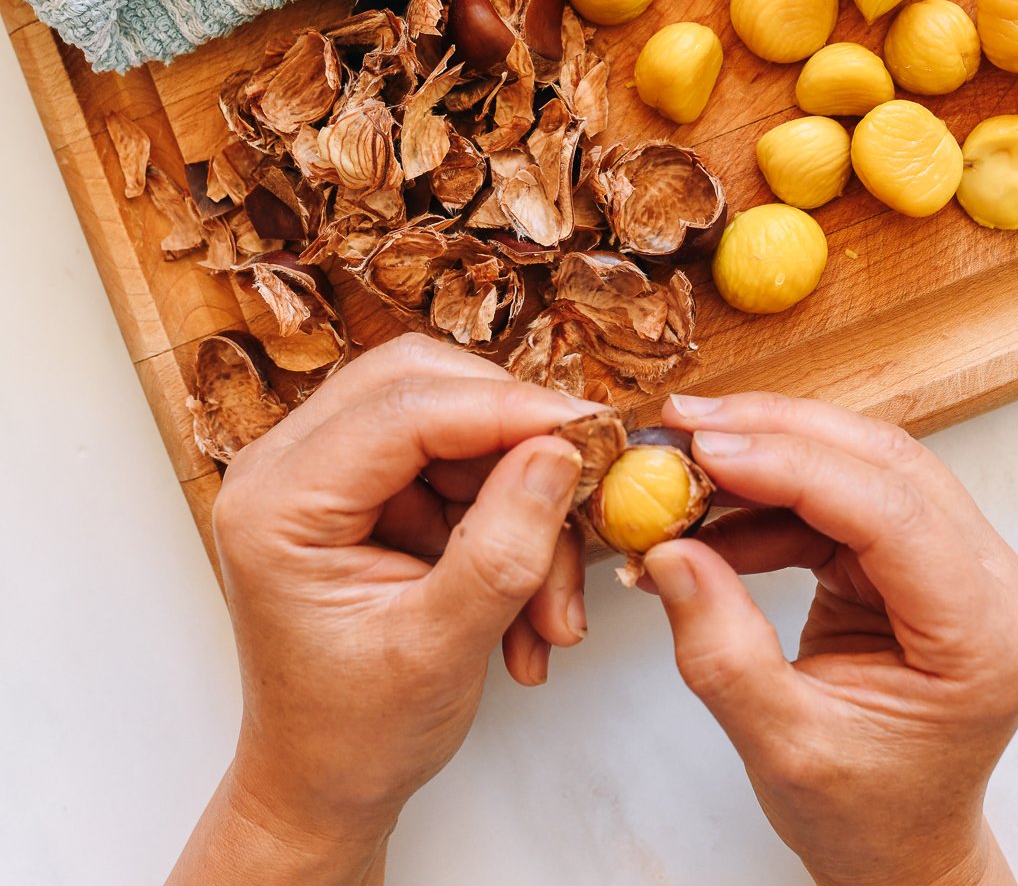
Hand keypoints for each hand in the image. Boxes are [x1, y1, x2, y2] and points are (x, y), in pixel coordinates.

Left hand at [170, 335, 590, 884]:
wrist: (321, 784)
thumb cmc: (353, 735)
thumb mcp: (439, 651)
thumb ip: (501, 549)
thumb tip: (558, 451)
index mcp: (277, 504)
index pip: (401, 409)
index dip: (505, 409)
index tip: (589, 431)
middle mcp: (287, 467)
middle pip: (422, 384)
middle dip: (513, 438)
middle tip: (581, 489)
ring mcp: (324, 471)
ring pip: (452, 423)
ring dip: (518, 499)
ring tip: (549, 606)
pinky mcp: (363, 486)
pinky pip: (456, 464)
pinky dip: (504, 519)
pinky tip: (526, 602)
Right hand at [644, 393, 1017, 885]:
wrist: (902, 848)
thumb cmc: (867, 816)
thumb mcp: (783, 746)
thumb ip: (722, 648)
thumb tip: (670, 551)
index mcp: (985, 636)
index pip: (892, 512)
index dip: (794, 465)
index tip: (707, 448)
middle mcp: (992, 585)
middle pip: (885, 464)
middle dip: (778, 433)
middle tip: (687, 426)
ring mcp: (961, 565)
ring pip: (865, 465)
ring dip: (772, 453)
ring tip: (687, 464)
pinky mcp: (920, 558)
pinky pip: (844, 498)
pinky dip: (774, 497)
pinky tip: (716, 515)